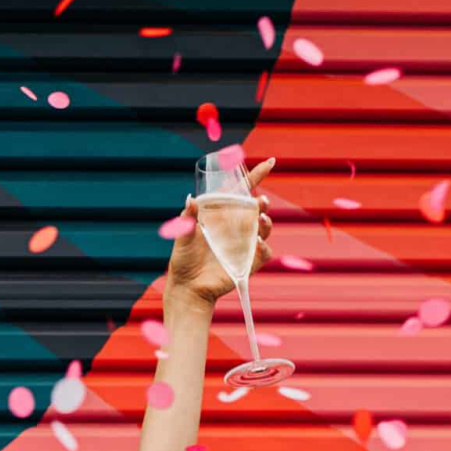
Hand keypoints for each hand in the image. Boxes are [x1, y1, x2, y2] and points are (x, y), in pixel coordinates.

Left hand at [164, 155, 276, 306]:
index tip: (269, 163)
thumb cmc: (183, 260)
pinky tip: (258, 244)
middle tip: (260, 201)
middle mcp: (235, 227)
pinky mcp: (248, 262)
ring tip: (262, 219)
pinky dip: (264, 248)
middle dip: (263, 203)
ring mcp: (244, 244)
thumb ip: (187, 218)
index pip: (240, 191)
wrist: (187, 288)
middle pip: (256, 209)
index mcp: (221, 215)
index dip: (255, 176)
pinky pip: (264, 252)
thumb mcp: (181, 236)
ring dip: (267, 221)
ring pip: (264, 228)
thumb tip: (191, 199)